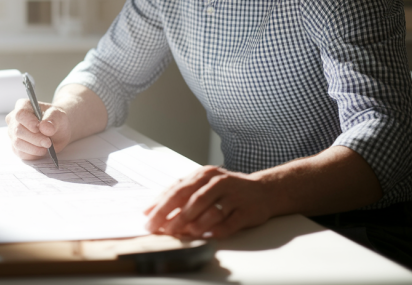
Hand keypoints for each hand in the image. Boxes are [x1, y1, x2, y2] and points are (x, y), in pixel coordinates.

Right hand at [5, 98, 70, 160]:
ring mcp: (13, 133)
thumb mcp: (59, 116)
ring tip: (47, 146)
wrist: (57, 130)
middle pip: (18, 130)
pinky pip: (20, 153)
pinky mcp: (15, 146)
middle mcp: (14, 119)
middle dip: (35, 138)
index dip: (29, 123)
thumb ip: (52, 120)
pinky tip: (41, 150)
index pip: (20, 114)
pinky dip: (32, 154)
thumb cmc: (56, 120)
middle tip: (48, 142)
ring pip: (18, 143)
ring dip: (34, 147)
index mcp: (23, 106)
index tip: (39, 129)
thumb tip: (43, 127)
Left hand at [143, 166, 273, 238]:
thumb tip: (152, 209)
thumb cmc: (227, 190)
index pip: (177, 189)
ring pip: (210, 210)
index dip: (161, 204)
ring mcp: (234, 196)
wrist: (264, 190)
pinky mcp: (247, 211)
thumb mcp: (204, 185)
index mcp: (204, 174)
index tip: (147, 218)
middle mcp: (218, 182)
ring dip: (193, 223)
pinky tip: (206, 236)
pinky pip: (229, 223)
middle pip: (192, 199)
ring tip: (181, 233)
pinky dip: (216, 230)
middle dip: (173, 216)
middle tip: (160, 229)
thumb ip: (181, 194)